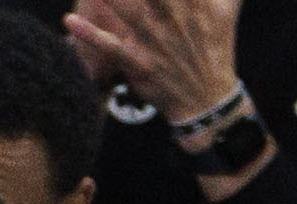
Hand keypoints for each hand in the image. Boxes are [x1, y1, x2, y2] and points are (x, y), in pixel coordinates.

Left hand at [58, 0, 244, 122]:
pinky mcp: (139, 62)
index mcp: (194, 1)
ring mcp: (155, 39)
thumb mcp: (228, 7)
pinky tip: (69, 20)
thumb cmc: (215, 48)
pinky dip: (89, 35)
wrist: (208, 100)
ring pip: (125, 6)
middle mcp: (174, 16)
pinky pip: (111, 46)